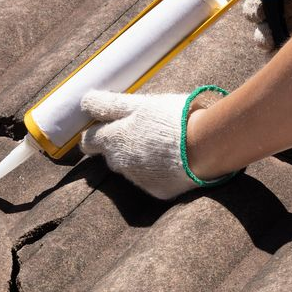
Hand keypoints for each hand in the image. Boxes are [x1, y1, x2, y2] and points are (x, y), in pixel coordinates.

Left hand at [80, 88, 229, 199]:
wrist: (206, 147)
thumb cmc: (173, 118)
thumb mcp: (141, 104)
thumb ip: (110, 104)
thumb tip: (86, 102)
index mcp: (114, 139)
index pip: (89, 140)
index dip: (93, 133)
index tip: (100, 127)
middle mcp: (121, 162)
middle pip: (110, 154)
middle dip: (117, 145)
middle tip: (136, 132)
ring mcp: (138, 178)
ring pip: (129, 167)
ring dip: (137, 157)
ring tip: (160, 144)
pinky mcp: (156, 189)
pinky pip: (150, 179)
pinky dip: (156, 170)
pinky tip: (172, 159)